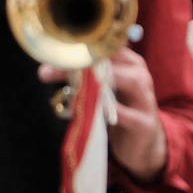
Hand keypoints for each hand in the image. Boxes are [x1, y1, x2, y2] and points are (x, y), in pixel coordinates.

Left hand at [37, 46, 167, 183]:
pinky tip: (93, 112)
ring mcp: (145, 99)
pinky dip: (111, 112)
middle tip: (47, 72)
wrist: (143, 144)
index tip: (52, 56)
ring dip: (97, 84)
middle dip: (81, 65)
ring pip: (129, 81)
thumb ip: (85, 79)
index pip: (107, 49)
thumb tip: (47, 70)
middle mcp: (141, 76)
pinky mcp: (145, 123)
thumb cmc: (120, 113)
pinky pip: (129, 115)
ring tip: (73, 87)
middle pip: (114, 63)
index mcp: (130, 65)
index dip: (80, 50)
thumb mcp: (105, 93)